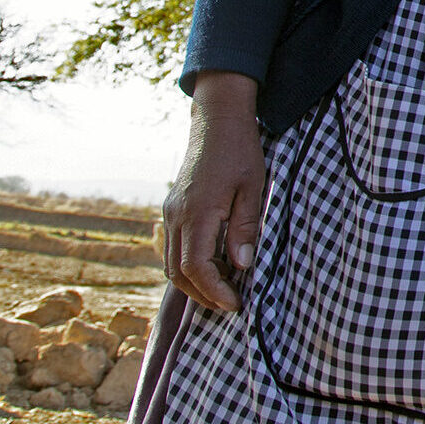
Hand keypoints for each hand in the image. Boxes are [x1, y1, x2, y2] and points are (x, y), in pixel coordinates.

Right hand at [163, 72, 267, 312]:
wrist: (217, 119)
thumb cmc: (240, 150)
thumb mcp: (253, 188)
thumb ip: (245, 228)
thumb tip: (242, 266)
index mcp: (196, 213)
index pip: (196, 268)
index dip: (215, 291)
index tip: (236, 303)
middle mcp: (176, 216)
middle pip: (178, 273)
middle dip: (203, 295)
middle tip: (231, 304)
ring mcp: (171, 212)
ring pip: (172, 263)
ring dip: (194, 283)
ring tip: (224, 289)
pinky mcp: (173, 208)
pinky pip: (174, 248)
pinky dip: (189, 265)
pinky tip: (214, 266)